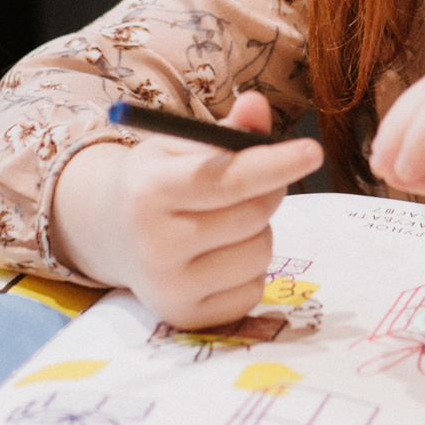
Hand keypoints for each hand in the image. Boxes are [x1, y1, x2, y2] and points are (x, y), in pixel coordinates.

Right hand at [51, 92, 318, 328]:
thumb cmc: (155, 181)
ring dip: (258, 232)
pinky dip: (249, 269)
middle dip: (267, 192)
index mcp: (148, 191)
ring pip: (259, 253)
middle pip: (252, 215)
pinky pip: (253, 289)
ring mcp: (170, 288)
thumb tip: (258, 107)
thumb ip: (226, 129)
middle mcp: (154, 245)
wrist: (111, 234)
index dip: (274, 164)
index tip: (313, 151)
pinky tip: (218, 256)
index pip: (225, 179)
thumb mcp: (179, 145)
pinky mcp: (187, 318)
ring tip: (225, 222)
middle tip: (255, 183)